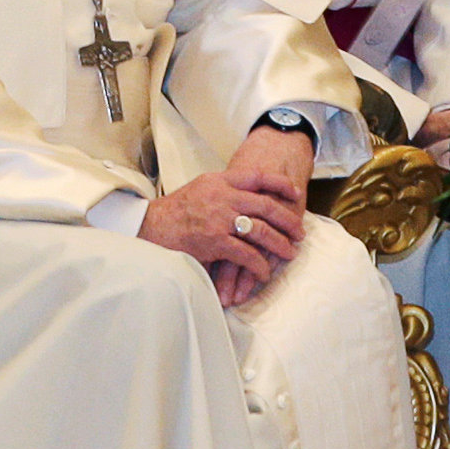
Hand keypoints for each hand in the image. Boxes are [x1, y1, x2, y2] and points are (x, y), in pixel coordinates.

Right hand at [139, 128, 309, 308]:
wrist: (150, 226)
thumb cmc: (176, 210)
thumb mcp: (202, 188)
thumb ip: (226, 189)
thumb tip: (254, 195)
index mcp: (220, 181)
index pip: (258, 176)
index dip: (280, 184)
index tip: (297, 193)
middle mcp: (222, 196)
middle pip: (266, 205)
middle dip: (288, 220)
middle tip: (299, 232)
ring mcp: (219, 219)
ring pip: (260, 231)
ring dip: (279, 244)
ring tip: (290, 253)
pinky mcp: (215, 242)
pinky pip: (246, 255)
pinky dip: (259, 265)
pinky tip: (265, 272)